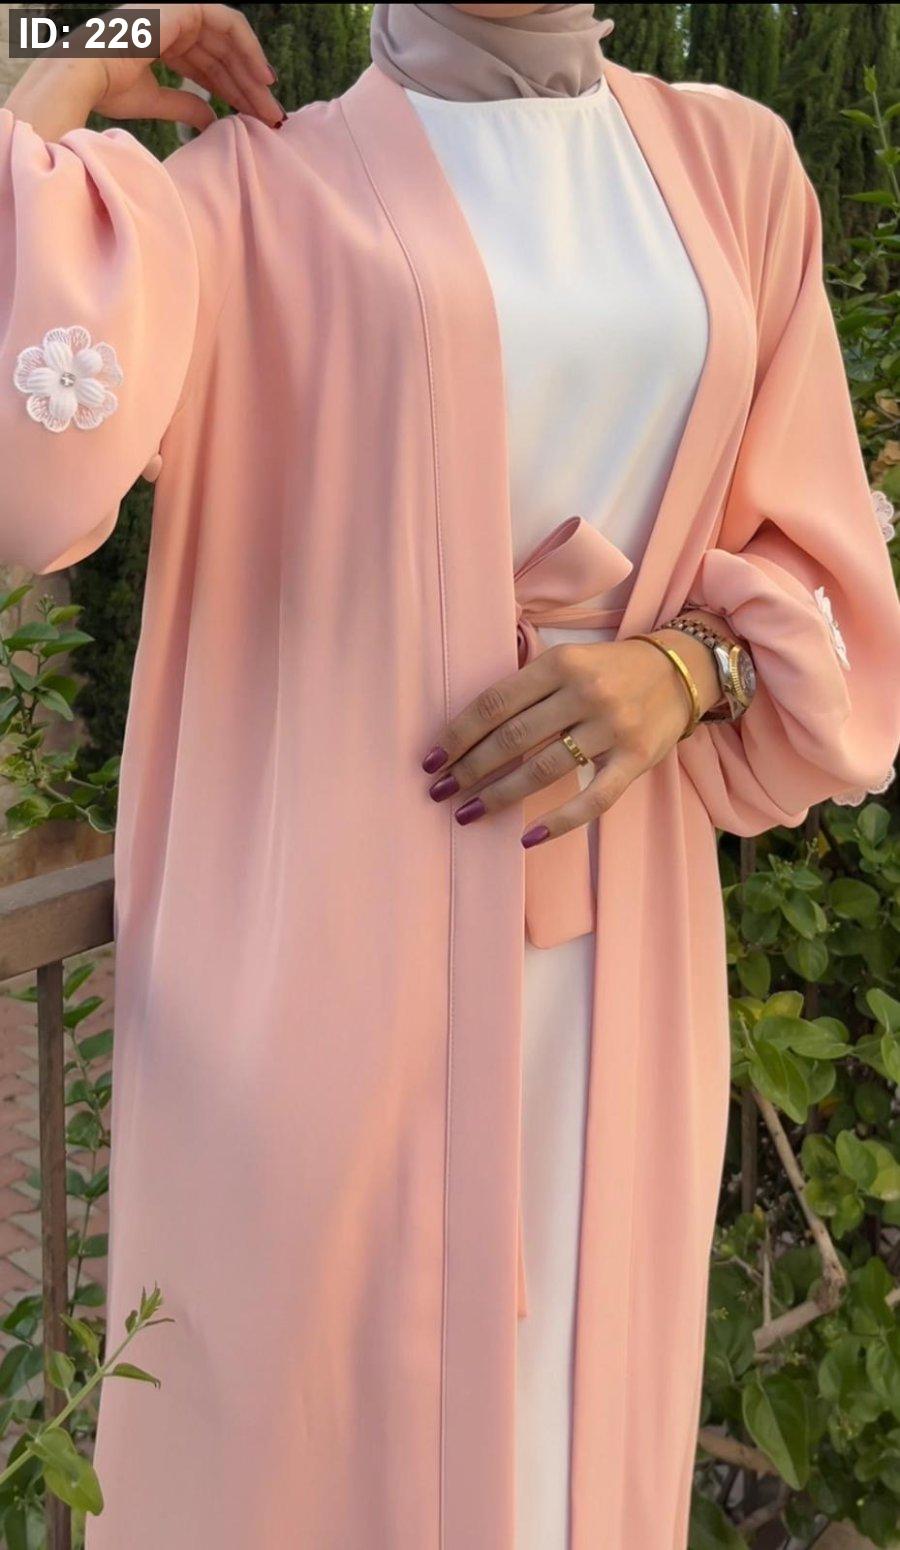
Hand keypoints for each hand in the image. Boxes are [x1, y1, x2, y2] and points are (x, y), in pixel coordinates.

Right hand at [7, 4, 282, 140]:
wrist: (86, 75)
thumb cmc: (108, 89)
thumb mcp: (155, 101)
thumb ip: (185, 107)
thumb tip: (211, 120)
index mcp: (160, 41)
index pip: (205, 64)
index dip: (230, 88)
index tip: (251, 113)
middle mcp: (170, 23)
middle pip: (221, 55)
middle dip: (247, 87)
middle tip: (271, 117)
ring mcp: (177, 12)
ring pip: (229, 43)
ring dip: (252, 75)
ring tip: (270, 107)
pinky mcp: (184, 7)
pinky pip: (228, 24)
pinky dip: (249, 49)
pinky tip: (263, 78)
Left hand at [421, 627, 723, 844]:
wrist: (680, 669)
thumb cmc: (609, 669)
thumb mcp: (567, 660)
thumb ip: (526, 688)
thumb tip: (468, 730)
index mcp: (560, 664)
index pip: (495, 704)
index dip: (457, 735)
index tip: (430, 760)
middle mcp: (585, 694)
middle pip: (513, 738)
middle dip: (469, 769)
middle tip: (439, 791)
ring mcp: (613, 729)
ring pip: (544, 770)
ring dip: (499, 796)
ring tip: (468, 812)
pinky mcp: (636, 760)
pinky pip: (594, 799)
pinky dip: (560, 822)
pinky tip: (527, 837)